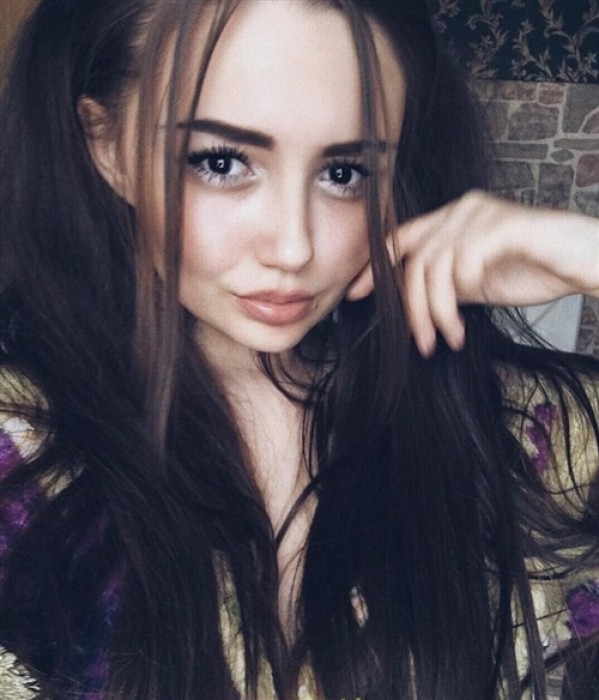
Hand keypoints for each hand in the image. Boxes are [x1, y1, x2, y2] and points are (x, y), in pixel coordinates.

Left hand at [346, 190, 598, 355]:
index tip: (355, 295)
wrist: (583, 262)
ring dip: (434, 312)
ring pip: (432, 267)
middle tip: (420, 341)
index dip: (375, 267)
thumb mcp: (476, 282)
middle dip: (409, 307)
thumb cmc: (534, 269)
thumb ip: (445, 282)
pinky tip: (465, 321)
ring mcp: (481, 215)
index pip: (401, 238)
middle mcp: (462, 209)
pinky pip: (461, 266)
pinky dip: (457, 300)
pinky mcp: (501, 226)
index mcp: (454, 217)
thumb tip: (411, 302)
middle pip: (412, 259)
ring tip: (448, 337)